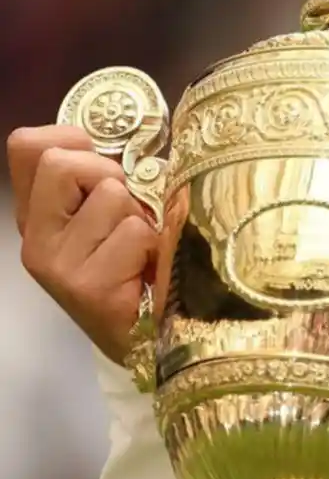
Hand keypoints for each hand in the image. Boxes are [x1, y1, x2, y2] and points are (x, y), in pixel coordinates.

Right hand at [8, 126, 157, 363]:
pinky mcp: (86, 285)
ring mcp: (56, 263)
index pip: (26, 146)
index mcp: (37, 215)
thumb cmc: (136, 268)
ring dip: (140, 217)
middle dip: (109, 175)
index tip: (103, 167)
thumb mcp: (111, 216)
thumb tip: (128, 144)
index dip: (72, 139)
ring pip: (110, 195)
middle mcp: (35, 238)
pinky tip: (146, 271)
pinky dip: (152, 245)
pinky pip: (133, 232)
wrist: (147, 338)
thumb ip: (102, 181)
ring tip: (140, 249)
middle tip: (128, 212)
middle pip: (60, 162)